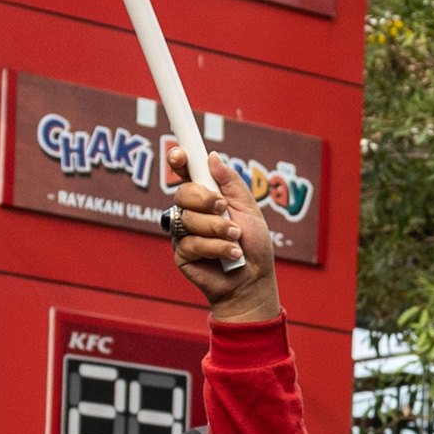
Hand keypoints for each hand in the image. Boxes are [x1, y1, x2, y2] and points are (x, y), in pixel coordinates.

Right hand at [163, 159, 281, 326]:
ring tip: (235, 238)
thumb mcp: (249, 209)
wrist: (253, 280)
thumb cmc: (253, 245)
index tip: (179, 153)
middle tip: (223, 207)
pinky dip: (216, 248)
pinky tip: (230, 254)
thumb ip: (231, 183)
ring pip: (189, 219)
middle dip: (204, 199)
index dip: (180, 160)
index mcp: (207, 197)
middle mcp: (193, 212)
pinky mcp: (182, 254)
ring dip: (218, 228)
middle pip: (183, 193)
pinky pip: (192, 242)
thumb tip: (212, 157)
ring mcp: (185, 232)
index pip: (188, 173)